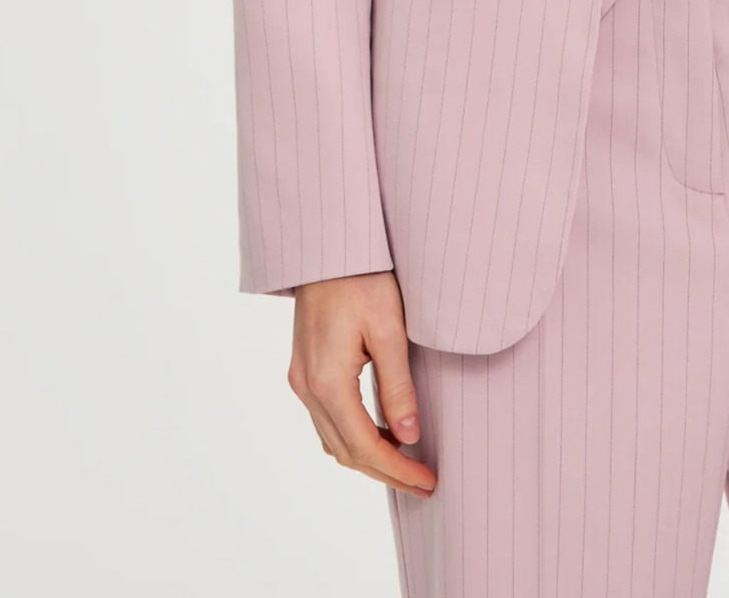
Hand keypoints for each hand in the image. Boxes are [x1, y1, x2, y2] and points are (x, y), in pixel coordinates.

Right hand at [288, 272, 436, 495]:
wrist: (329, 245)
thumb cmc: (362, 277)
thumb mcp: (389, 329)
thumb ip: (398, 386)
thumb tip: (409, 436)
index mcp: (327, 381)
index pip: (364, 446)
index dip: (397, 469)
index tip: (428, 481)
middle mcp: (306, 387)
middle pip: (345, 452)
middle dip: (386, 472)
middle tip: (423, 483)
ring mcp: (300, 379)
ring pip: (333, 440)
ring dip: (368, 457)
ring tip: (407, 463)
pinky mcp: (303, 368)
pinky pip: (326, 419)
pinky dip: (353, 436)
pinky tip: (381, 431)